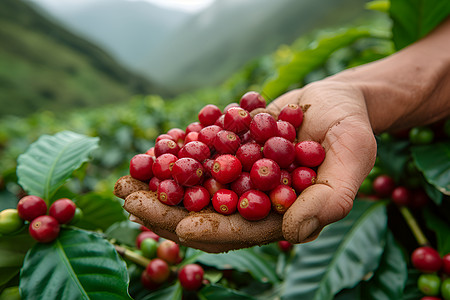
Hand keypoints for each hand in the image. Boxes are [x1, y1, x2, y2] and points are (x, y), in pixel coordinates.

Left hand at [115, 79, 376, 251]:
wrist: (334, 101)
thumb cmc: (350, 130)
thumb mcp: (351, 159)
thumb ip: (329, 199)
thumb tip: (296, 234)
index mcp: (278, 216)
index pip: (240, 230)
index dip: (211, 229)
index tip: (179, 226)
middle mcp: (252, 201)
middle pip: (204, 213)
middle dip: (167, 211)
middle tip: (131, 200)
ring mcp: (237, 177)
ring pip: (192, 188)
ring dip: (158, 186)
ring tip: (126, 180)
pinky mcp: (228, 151)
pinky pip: (195, 156)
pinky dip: (171, 155)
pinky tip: (147, 152)